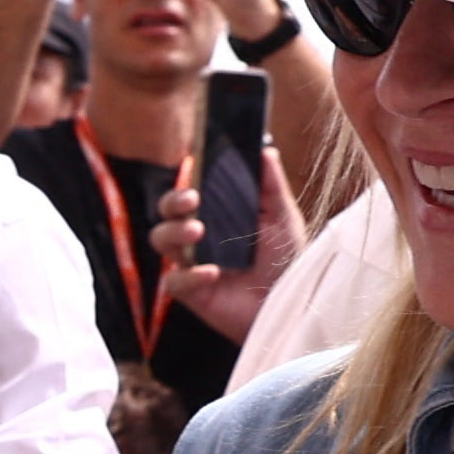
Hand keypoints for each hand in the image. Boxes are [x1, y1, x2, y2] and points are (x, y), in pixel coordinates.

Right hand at [150, 145, 311, 343]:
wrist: (293, 304)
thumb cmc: (286, 261)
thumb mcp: (284, 219)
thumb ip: (272, 185)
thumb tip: (265, 149)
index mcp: (218, 214)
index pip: (190, 192)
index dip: (186, 182)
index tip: (197, 178)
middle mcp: (200, 236)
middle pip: (166, 212)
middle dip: (172, 202)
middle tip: (192, 200)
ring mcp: (192, 263)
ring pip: (161, 240)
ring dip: (174, 232)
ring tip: (197, 232)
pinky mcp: (192, 292)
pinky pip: (174, 282)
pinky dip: (189, 276)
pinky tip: (211, 273)